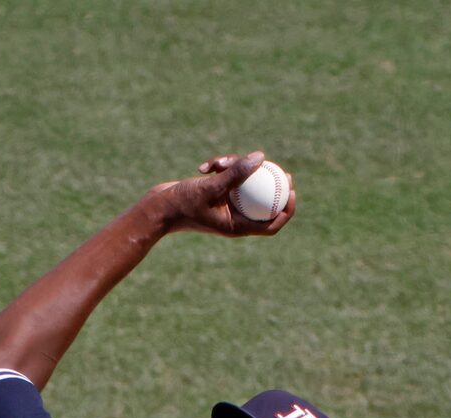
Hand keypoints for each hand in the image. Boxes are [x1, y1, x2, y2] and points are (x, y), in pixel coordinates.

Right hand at [147, 152, 295, 238]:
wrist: (158, 208)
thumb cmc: (182, 204)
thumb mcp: (210, 187)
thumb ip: (236, 173)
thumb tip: (261, 157)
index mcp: (236, 227)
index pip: (270, 225)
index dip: (286, 210)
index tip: (292, 191)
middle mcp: (233, 218)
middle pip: (263, 204)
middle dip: (273, 186)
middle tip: (283, 171)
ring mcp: (225, 206)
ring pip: (244, 186)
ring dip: (236, 169)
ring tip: (219, 162)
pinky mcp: (216, 195)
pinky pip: (228, 179)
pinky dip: (220, 169)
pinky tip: (206, 165)